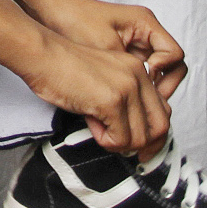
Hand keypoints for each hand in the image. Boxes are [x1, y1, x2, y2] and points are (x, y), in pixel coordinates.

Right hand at [14, 32, 170, 153]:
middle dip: (144, 146)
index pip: (162, 110)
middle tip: (126, 151)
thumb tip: (132, 133)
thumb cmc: (64, 68)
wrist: (44, 56)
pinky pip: (120, 139)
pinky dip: (105, 140)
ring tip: (99, 130)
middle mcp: (139, 77)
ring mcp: (127, 88)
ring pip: (140, 138)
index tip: (140, 146)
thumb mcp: (104, 80)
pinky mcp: (112, 101)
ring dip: (119, 143)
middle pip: (160, 126)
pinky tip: (91, 124)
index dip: (153, 134)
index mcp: (139, 70)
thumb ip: (122, 99)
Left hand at [28, 0, 186, 102]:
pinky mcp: (123, 55)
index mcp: (145, 24)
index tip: (147, 76)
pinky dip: (137, 89)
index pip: (175, 55)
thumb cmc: (75, 19)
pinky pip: (140, 76)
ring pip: (157, 75)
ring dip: (150, 91)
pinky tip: (123, 100)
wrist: (52, 12)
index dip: (165, 70)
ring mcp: (135, 45)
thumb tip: (141, 96)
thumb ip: (127, 69)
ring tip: (135, 105)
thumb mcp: (105, 45)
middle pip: (171, 67)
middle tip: (148, 102)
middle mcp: (145, 34)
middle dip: (163, 87)